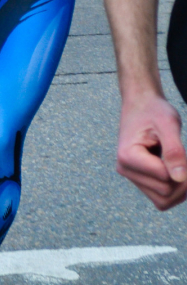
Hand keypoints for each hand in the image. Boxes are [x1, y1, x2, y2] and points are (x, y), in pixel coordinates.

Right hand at [117, 90, 186, 209]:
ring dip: (180, 188)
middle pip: (165, 193)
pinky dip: (175, 191)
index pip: (165, 178)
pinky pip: (161, 199)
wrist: (141, 105)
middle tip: (184, 157)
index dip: (182, 167)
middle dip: (183, 180)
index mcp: (128, 156)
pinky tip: (177, 172)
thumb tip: (179, 178)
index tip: (181, 149)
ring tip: (181, 165)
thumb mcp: (168, 124)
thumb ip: (174, 151)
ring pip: (163, 200)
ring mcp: (131, 176)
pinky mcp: (139, 179)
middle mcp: (125, 169)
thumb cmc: (154, 111)